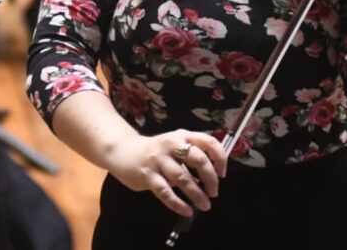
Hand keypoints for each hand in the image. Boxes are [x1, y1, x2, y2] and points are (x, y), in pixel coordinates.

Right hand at [105, 129, 227, 216]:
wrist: (123, 151)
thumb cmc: (156, 150)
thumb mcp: (174, 144)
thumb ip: (191, 154)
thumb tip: (210, 176)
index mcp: (182, 135)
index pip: (208, 142)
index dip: (220, 157)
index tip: (223, 173)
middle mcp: (172, 145)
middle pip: (198, 159)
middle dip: (210, 178)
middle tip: (214, 192)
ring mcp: (159, 160)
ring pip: (183, 178)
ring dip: (196, 194)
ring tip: (205, 205)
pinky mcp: (147, 175)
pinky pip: (165, 192)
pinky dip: (178, 203)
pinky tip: (186, 210)